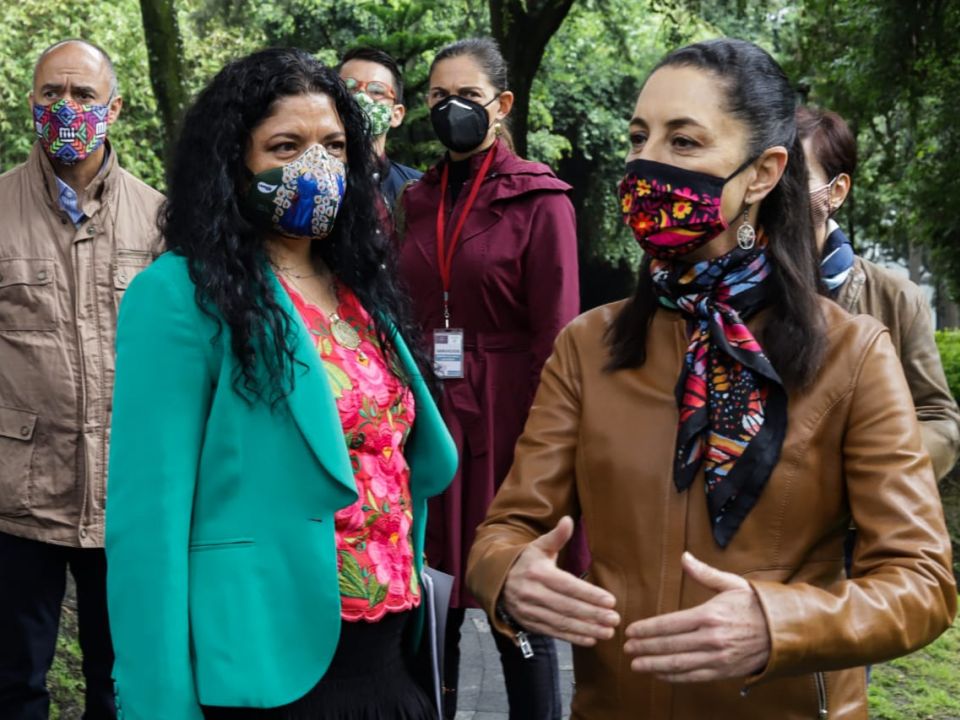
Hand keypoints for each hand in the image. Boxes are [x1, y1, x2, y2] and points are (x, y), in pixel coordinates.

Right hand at [502, 516, 620, 646]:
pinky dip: (573, 638)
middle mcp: (532, 593)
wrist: (498, 581)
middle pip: (567, 606)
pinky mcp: (530, 624)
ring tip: (608, 631)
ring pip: (562, 622)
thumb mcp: (539, 546)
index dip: (590, 594)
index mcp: (537, 572)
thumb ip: (557, 536)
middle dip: (593, 614)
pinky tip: (591, 639)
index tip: (610, 601)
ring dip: (586, 629)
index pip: (568, 586)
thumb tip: (568, 520)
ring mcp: (530, 611)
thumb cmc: (526, 561)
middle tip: (615, 619)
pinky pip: (553, 633)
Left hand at [623, 552, 770, 681]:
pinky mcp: (724, 672)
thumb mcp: (732, 584)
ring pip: (679, 664)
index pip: (669, 624)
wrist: (785, 632)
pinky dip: (674, 677)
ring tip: (636, 665)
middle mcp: (711, 639)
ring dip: (654, 665)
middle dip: (645, 648)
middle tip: (627, 649)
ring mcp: (717, 658)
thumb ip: (704, 573)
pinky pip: (693, 677)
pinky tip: (660, 674)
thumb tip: (684, 557)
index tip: (630, 631)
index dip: (647, 629)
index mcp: (709, 615)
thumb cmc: (756, 605)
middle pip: (669, 646)